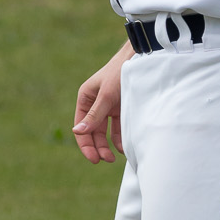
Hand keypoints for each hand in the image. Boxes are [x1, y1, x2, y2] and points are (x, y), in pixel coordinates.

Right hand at [74, 44, 133, 164]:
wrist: (142, 59)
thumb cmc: (120, 72)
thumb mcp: (106, 95)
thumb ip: (94, 115)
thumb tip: (78, 131)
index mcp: (86, 98)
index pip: (82, 126)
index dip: (86, 144)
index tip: (94, 159)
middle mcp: (96, 103)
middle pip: (93, 131)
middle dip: (98, 147)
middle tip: (106, 160)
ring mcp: (109, 106)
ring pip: (106, 131)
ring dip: (109, 145)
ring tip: (115, 157)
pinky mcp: (122, 108)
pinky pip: (119, 127)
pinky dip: (120, 138)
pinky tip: (125, 147)